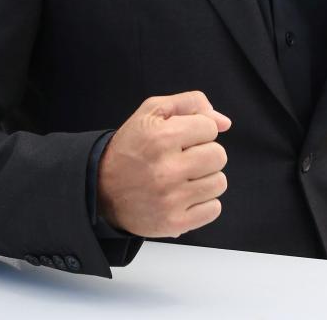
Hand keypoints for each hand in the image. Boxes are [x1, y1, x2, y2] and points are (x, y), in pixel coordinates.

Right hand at [97, 90, 231, 237]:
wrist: (102, 189)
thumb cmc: (132, 147)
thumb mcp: (152, 111)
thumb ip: (190, 103)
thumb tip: (224, 122)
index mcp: (161, 136)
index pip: (210, 128)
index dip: (199, 130)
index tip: (183, 138)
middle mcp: (166, 168)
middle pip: (219, 155)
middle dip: (205, 153)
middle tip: (185, 157)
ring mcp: (171, 199)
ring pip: (219, 182)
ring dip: (206, 178)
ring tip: (185, 177)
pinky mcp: (174, 223)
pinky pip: (214, 209)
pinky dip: (204, 202)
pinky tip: (185, 195)